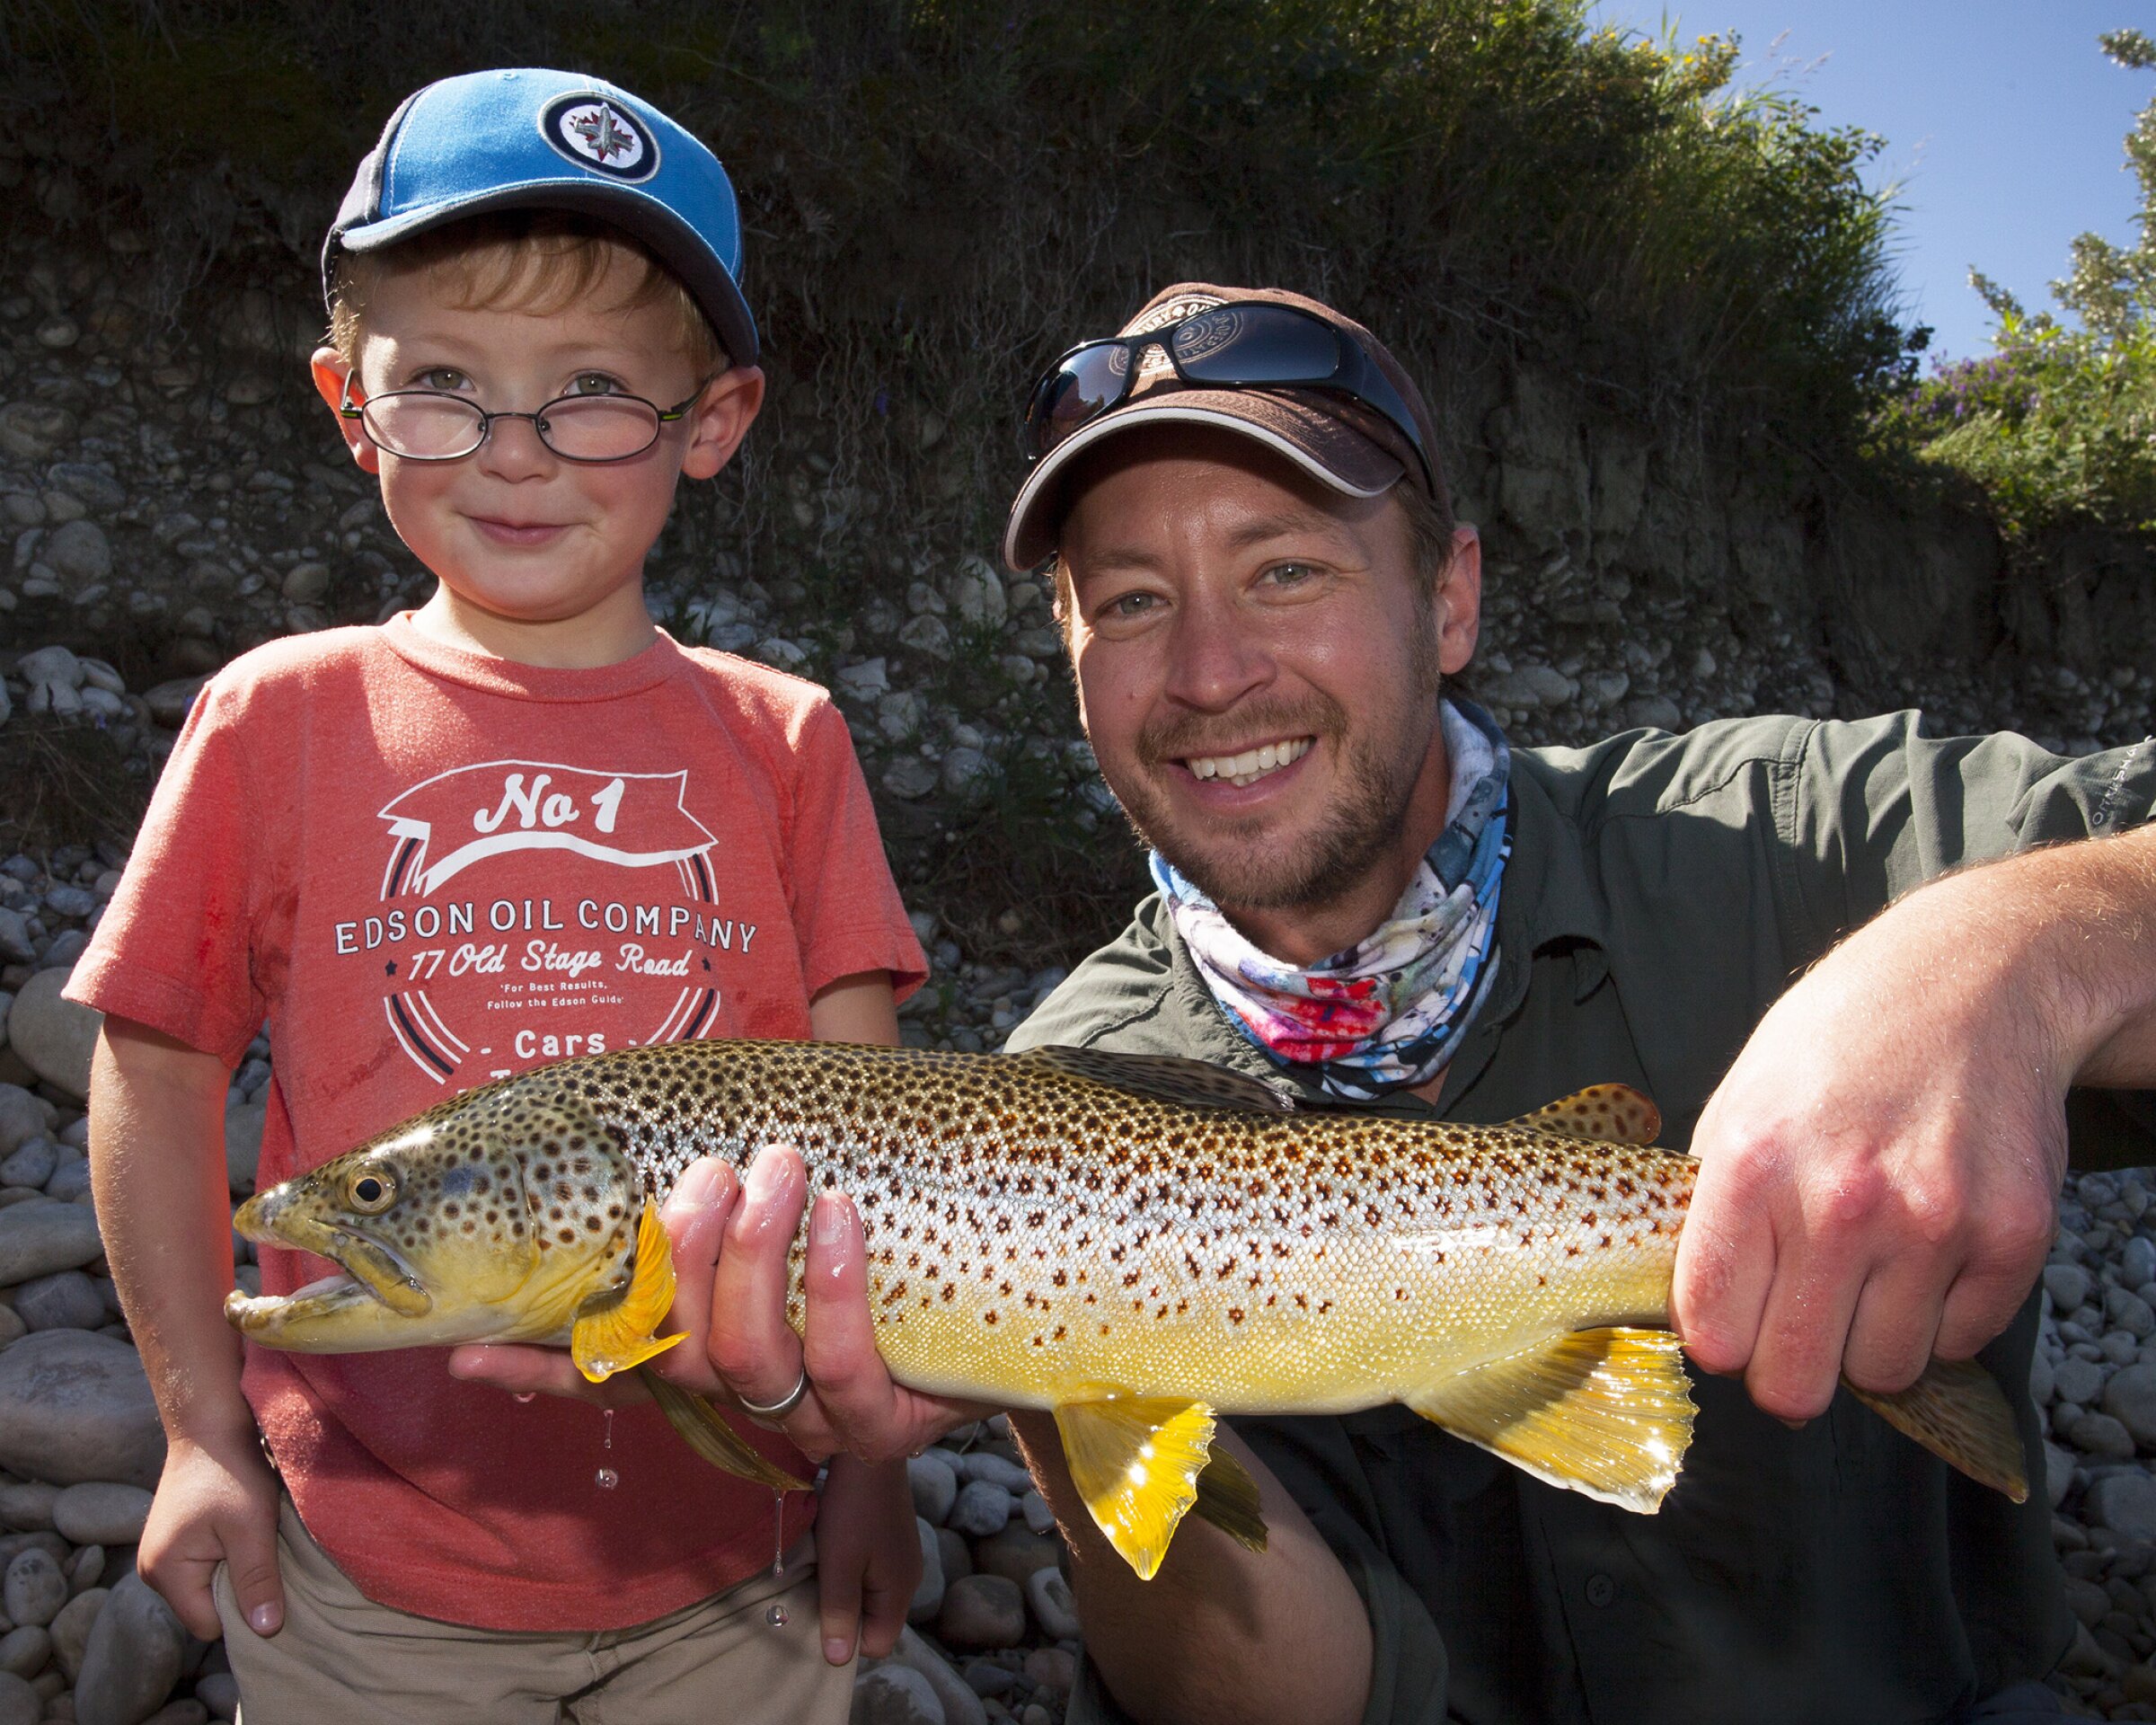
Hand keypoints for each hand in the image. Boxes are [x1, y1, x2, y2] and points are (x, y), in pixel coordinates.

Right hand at [138, 1428, 284, 1641]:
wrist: (210, 1426)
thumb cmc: (232, 1472)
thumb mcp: (253, 1527)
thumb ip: (257, 1580)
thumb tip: (266, 1631)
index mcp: (165, 1573)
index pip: (208, 1626)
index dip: (243, 1611)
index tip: (269, 1580)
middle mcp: (152, 1572)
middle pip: (206, 1609)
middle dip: (239, 1592)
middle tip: (265, 1555)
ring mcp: (158, 1557)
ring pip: (207, 1588)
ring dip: (235, 1571)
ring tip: (252, 1539)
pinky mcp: (171, 1543)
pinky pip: (202, 1569)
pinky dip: (226, 1558)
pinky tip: (241, 1534)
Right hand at [451, 1149, 988, 1459]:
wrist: (1020, 1242)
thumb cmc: (887, 1200)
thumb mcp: (790, 1186)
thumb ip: (711, 1172)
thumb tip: (596, 1137)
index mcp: (713, 1343)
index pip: (605, 1364)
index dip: (534, 1364)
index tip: (466, 1343)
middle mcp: (749, 1393)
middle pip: (675, 1353)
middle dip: (680, 1260)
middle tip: (708, 1173)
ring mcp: (816, 1417)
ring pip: (747, 1363)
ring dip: (754, 1261)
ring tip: (778, 1172)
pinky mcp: (891, 1425)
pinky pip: (845, 1373)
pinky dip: (837, 1292)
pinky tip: (845, 1220)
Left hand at [813, 1454, 920, 1664]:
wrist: (870, 1450)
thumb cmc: (853, 1510)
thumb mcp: (840, 1565)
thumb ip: (839, 1612)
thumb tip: (838, 1660)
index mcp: (901, 1592)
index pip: (877, 1644)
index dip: (848, 1639)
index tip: (823, 1613)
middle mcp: (909, 1578)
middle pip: (874, 1620)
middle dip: (844, 1612)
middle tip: (818, 1587)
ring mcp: (903, 1556)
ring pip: (870, 1594)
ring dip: (845, 1587)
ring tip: (824, 1563)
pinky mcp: (893, 1537)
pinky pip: (871, 1570)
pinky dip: (852, 1566)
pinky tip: (836, 1544)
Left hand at [1670, 879, 2066, 1422]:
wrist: (1969, 985)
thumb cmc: (1839, 1045)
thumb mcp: (1739, 1102)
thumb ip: (1714, 1207)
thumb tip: (1699, 1308)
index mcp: (1752, 1165)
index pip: (1714, 1331)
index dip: (1721, 1342)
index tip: (1734, 1327)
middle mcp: (1842, 1201)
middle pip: (1796, 1379)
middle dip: (1789, 1370)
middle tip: (1798, 1331)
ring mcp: (1934, 1224)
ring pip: (1883, 1372)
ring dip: (1870, 1342)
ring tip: (1868, 1274)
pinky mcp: (2012, 1237)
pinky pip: (1959, 1342)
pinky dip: (1940, 1317)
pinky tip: (1927, 1253)